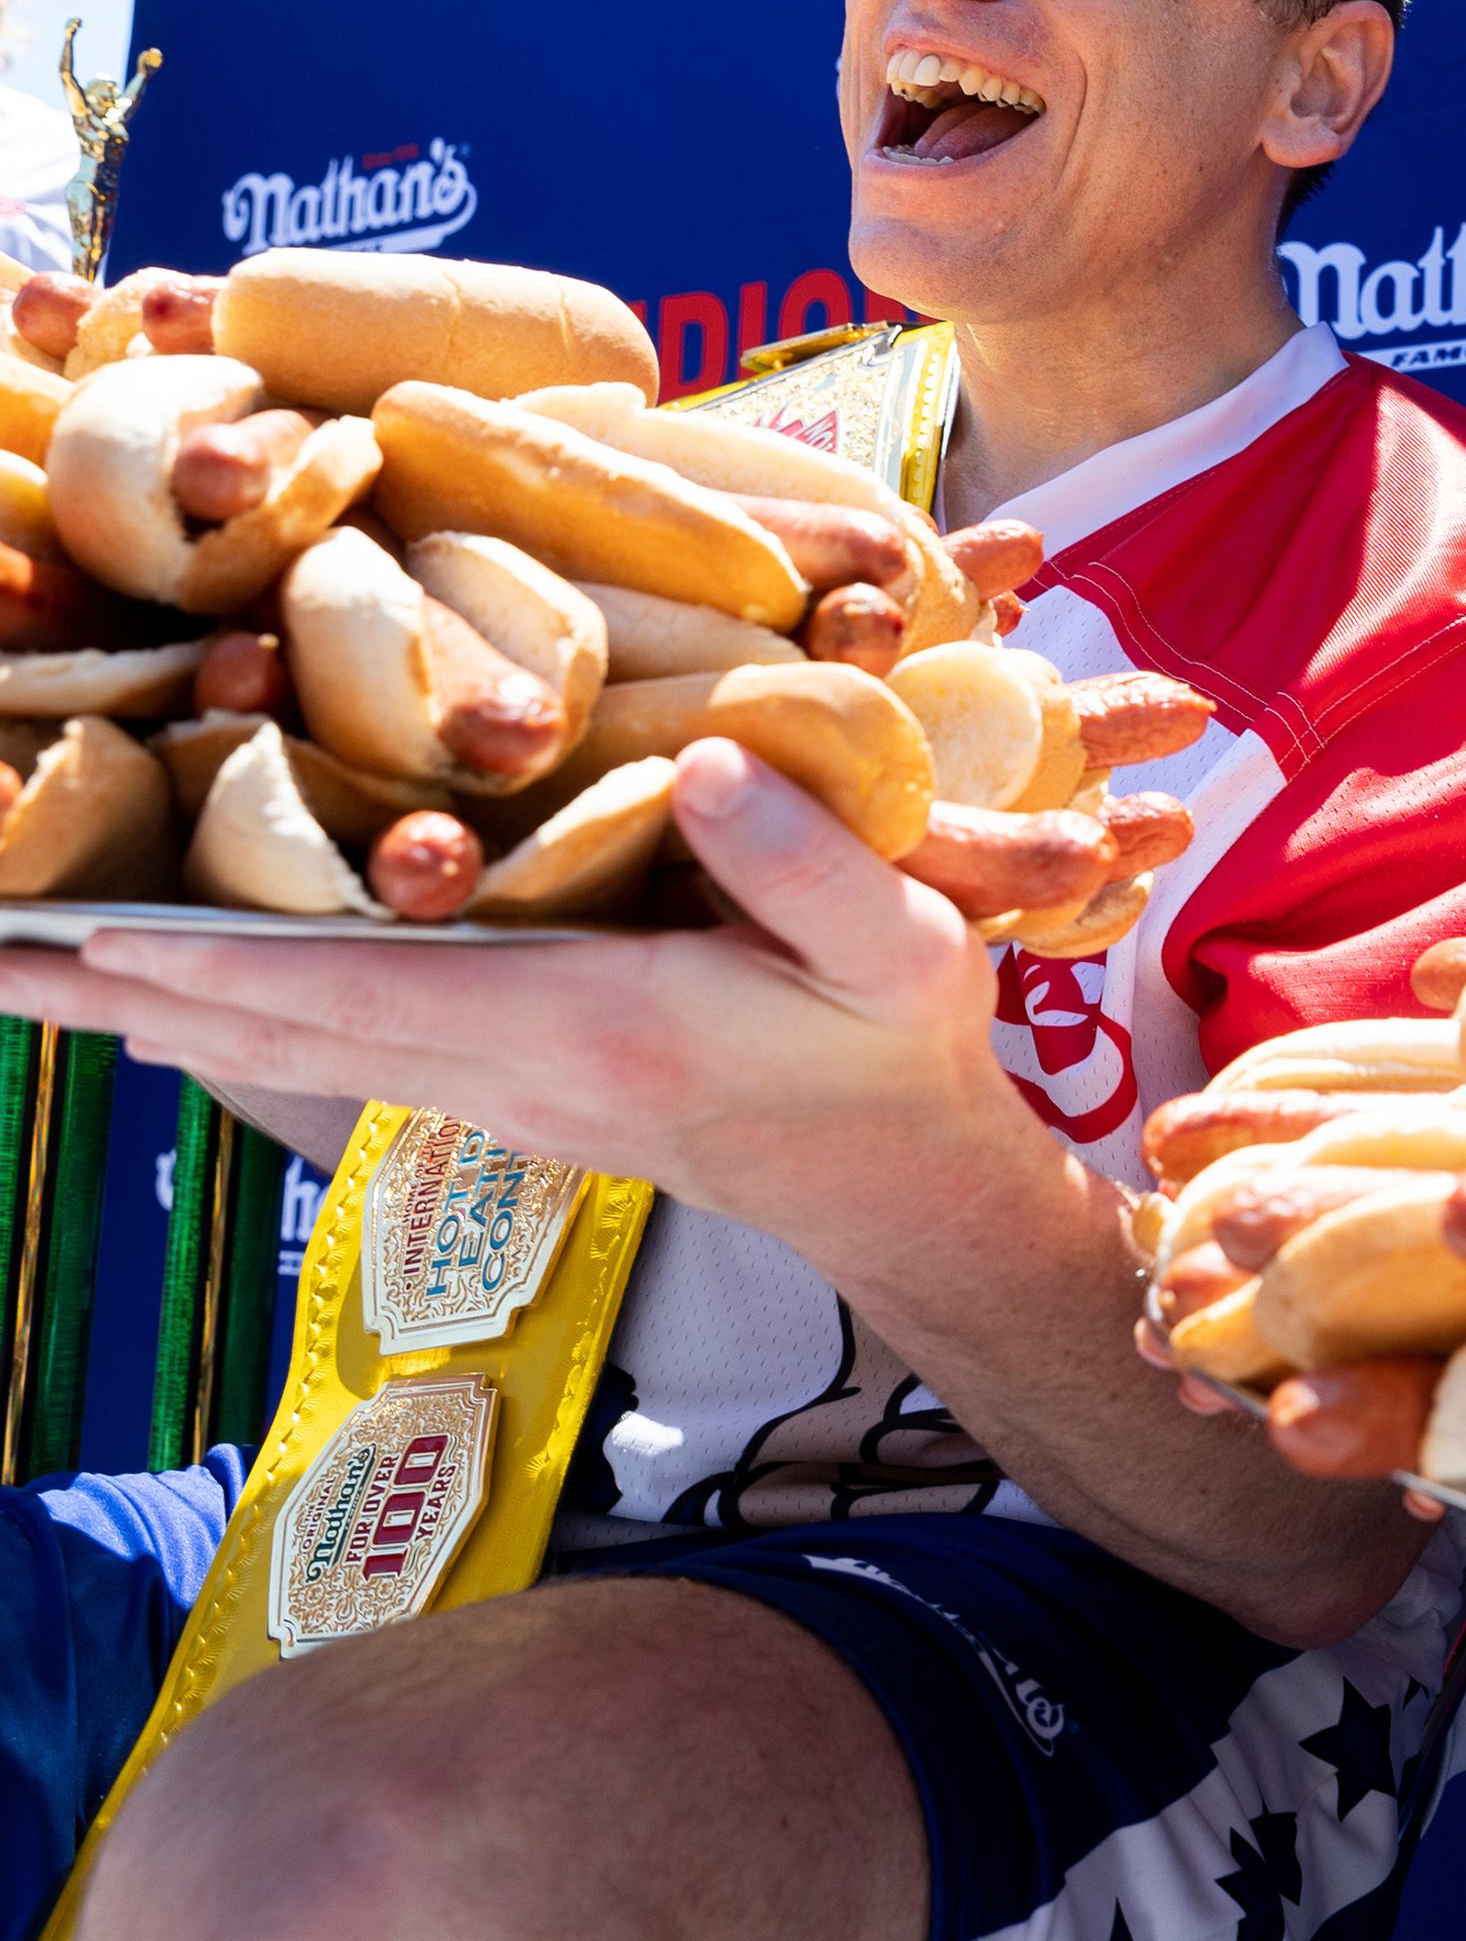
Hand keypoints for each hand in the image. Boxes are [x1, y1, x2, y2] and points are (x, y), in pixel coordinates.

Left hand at [0, 739, 1046, 1294]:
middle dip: (129, 994)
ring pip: (291, 1053)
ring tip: (27, 979)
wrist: (903, 1182)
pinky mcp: (512, 1091)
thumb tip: (709, 758)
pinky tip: (173, 1002)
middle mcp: (515, 1071)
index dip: (230, 963)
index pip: (372, 993)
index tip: (93, 938)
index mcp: (589, 1024)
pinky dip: (235, 1023)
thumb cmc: (899, 1051)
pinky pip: (338, 1054)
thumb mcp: (899, 947)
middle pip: (283, 1034)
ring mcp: (502, 1093)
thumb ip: (805, 864)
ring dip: (154, 1013)